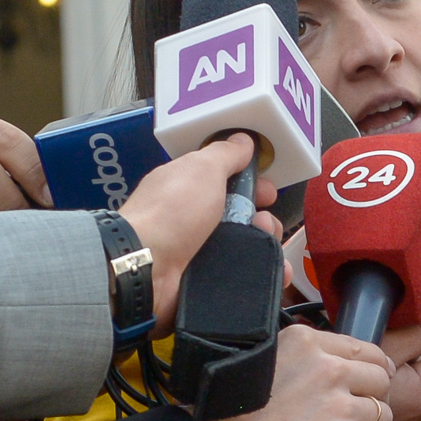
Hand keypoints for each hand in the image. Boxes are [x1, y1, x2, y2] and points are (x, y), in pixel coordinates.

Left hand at [118, 134, 270, 326]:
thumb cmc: (171, 212)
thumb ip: (225, 153)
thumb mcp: (202, 169)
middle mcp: (192, 220)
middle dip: (262, 219)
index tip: (268, 192)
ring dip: (264, 246)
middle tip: (265, 224)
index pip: (227, 183)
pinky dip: (260, 276)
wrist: (145, 267)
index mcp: (188, 188)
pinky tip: (275, 274)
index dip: (251, 185)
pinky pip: (239, 278)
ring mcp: (197, 253)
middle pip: (240, 218)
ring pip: (243, 248)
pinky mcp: (202, 281)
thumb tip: (243, 140)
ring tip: (268, 248)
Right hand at [198, 323, 393, 420]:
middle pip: (379, 379)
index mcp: (306, 344)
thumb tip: (324, 360)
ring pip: (384, 412)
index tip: (369, 379)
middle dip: (373, 396)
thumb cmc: (228, 414)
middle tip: (360, 411)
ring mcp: (340, 407)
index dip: (371, 368)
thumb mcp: (260, 359)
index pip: (363, 348)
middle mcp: (328, 369)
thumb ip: (297, 355)